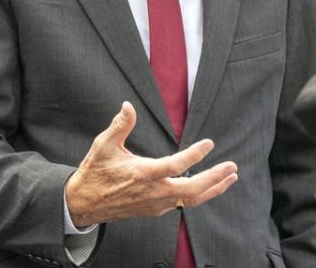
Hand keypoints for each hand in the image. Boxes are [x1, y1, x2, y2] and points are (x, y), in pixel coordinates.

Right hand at [65, 102, 237, 226]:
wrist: (83, 204)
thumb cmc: (94, 173)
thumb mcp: (103, 146)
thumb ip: (119, 125)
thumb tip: (128, 105)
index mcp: (143, 174)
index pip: (176, 166)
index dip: (195, 155)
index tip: (210, 144)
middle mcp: (153, 192)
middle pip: (192, 190)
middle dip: (215, 178)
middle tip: (232, 166)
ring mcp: (156, 204)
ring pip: (191, 200)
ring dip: (213, 189)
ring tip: (230, 177)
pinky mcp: (155, 210)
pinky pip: (182, 204)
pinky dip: (199, 195)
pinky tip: (208, 186)